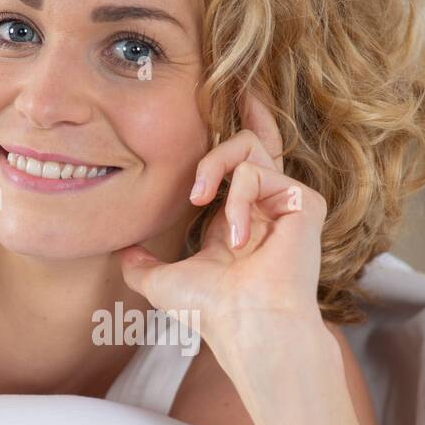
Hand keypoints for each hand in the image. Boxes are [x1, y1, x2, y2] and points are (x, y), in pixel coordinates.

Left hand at [116, 91, 328, 367]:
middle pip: (255, 138)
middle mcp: (266, 205)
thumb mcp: (161, 282)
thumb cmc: (211, 312)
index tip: (229, 97)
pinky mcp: (305, 202)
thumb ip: (140, 264)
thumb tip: (119, 251)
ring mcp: (288, 202)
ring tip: (199, 200)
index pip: (239, 162)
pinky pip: (259, 171)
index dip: (232, 130)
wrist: (247, 328)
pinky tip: (240, 238)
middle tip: (227, 107)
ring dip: (215, 165)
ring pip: (249, 146)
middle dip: (242, 115)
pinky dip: (240, 200)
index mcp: (238, 218)